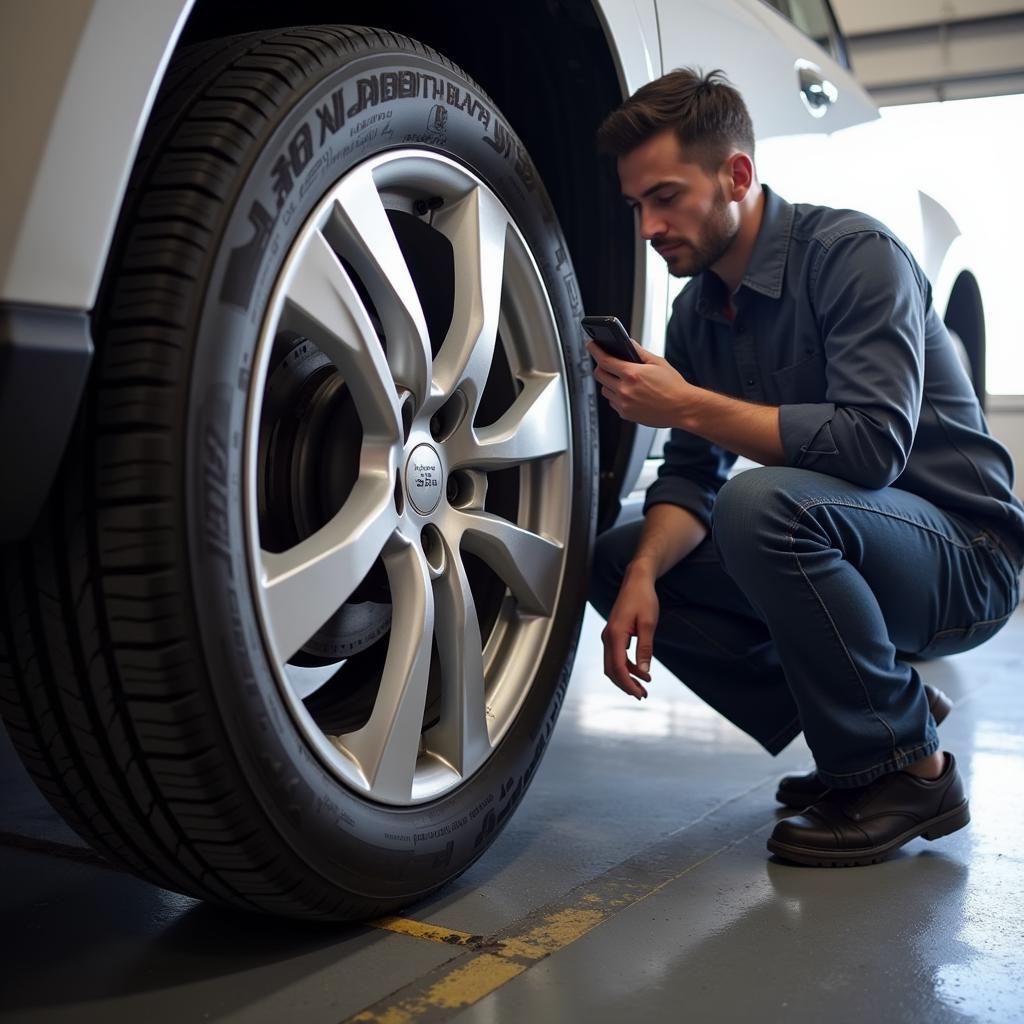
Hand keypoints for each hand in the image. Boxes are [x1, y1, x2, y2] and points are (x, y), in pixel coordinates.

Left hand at [587, 340, 693, 427]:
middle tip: (607, 363)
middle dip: (601, 367)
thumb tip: (627, 343)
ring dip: (608, 383)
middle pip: (599, 375)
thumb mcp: (657, 362)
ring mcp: (624, 404)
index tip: (591, 345)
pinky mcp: (626, 415)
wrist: (682, 408)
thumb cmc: (673, 386)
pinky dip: (616, 396)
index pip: (604, 360)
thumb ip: (639, 352)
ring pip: (604, 390)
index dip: (595, 350)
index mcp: (632, 374)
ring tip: (622, 380)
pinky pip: (613, 403)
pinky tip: (628, 393)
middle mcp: (625, 390)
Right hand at [600, 567, 658, 699]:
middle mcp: (608, 636)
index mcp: (615, 634)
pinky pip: (616, 656)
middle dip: (625, 685)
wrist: (636, 581)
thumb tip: (644, 671)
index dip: (628, 683)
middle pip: (611, 670)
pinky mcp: (613, 634)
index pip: (618, 667)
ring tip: (643, 686)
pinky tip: (640, 670)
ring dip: (626, 677)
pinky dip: (627, 667)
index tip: (640, 693)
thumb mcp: (648, 623)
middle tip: (642, 695)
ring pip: (613, 664)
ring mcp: (609, 635)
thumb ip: (645, 648)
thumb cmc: (643, 598)